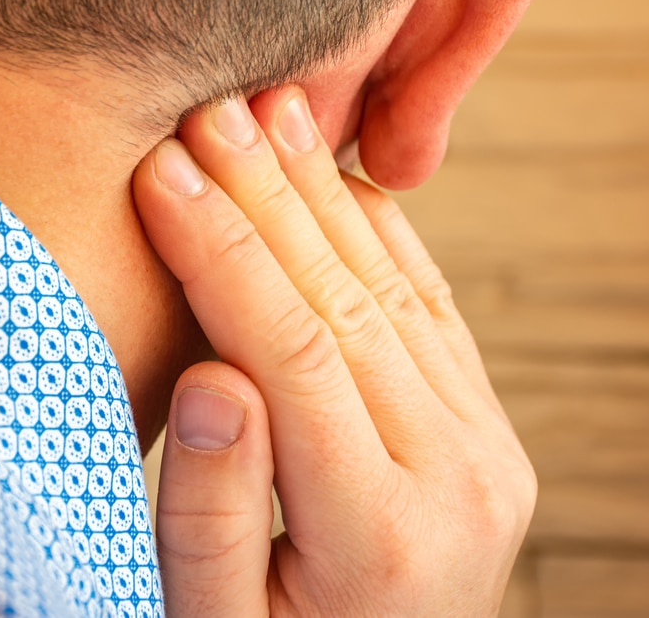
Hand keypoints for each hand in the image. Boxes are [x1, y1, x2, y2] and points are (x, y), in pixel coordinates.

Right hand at [132, 88, 534, 615]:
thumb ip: (213, 510)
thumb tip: (214, 372)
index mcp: (382, 538)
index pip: (294, 356)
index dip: (222, 254)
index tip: (161, 172)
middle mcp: (459, 481)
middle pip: (348, 304)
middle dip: (268, 199)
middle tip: (210, 110)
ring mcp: (487, 449)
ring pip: (394, 291)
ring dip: (325, 194)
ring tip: (271, 111)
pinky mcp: (486, 427)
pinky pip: (432, 308)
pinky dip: (382, 232)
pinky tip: (336, 172)